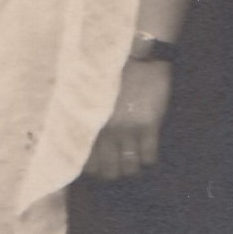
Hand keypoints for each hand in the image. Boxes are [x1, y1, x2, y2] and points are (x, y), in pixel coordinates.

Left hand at [87, 59, 173, 180]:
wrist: (137, 59)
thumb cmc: (110, 77)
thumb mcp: (91, 99)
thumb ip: (88, 119)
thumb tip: (83, 140)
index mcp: (89, 124)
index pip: (86, 160)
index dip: (93, 170)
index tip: (97, 172)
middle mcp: (106, 131)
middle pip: (109, 169)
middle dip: (113, 174)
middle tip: (117, 172)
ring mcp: (128, 130)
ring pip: (130, 165)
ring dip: (132, 170)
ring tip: (133, 167)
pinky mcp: (148, 126)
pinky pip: (149, 155)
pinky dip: (148, 160)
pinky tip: (148, 157)